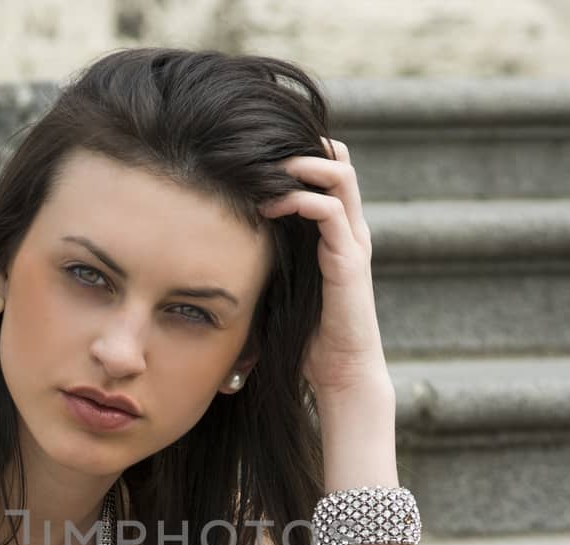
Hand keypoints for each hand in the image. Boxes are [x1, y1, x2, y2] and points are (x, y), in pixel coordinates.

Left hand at [260, 137, 389, 398]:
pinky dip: (301, 199)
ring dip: (301, 165)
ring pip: (340, 175)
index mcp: (336, 231)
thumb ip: (266, 255)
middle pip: (339, 160)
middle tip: (260, 154)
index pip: (328, 169)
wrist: (341, 373)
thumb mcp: (281, 282)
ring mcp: (353, 242)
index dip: (298, 153)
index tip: (256, 157)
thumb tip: (216, 238)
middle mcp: (350, 229)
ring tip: (267, 174)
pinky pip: (331, 212)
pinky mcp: (349, 261)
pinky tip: (271, 207)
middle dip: (301, 148)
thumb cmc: (306, 335)